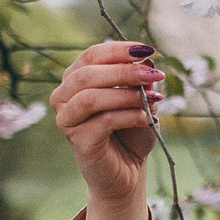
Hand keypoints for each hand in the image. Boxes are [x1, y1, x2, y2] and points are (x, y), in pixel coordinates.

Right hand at [50, 40, 161, 219]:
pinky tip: (147, 119)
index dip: (119, 49)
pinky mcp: (77, 140)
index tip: (148, 50)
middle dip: (124, 70)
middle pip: (88, 73)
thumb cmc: (132, 131)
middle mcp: (64, 96)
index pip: (92, 54)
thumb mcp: (142, 100)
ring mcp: (67, 119)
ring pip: (90, 97)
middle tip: (155, 74)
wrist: (128, 170)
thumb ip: (142, 81)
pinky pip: (101, 121)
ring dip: (125, 94)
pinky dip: (128, 116)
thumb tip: (147, 61)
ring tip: (153, 97)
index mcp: (77, 78)